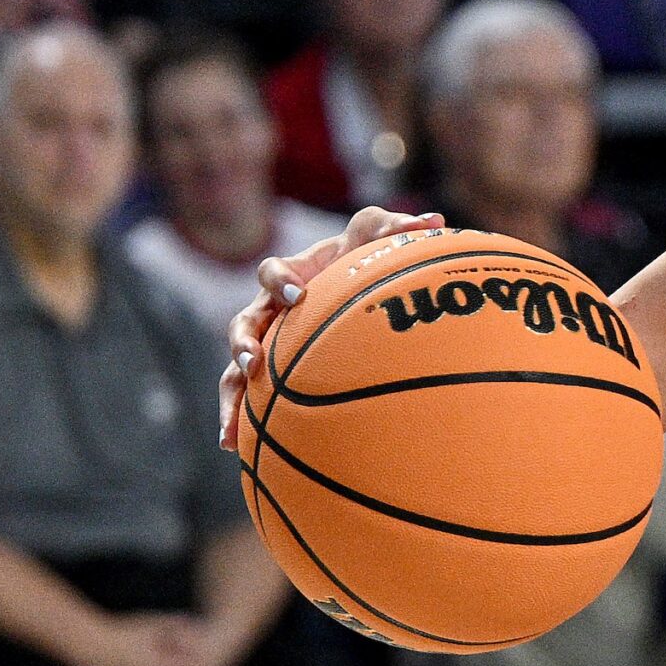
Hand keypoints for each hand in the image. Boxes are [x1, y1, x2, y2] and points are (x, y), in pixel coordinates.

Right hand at [220, 206, 445, 448]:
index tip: (298, 295)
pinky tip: (235, 447)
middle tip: (253, 361)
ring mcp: (269, 342)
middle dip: (244, 342)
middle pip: (243, 324)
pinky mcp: (273, 370)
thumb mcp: (379, 233)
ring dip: (232, 393)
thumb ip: (398, 226)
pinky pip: (249, 394)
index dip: (281, 282)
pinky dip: (238, 418)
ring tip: (232, 424)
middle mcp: (271, 310)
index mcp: (294, 275)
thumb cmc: (364, 252)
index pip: (274, 273)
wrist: (353, 280)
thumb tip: (433, 219)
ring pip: (236, 368)